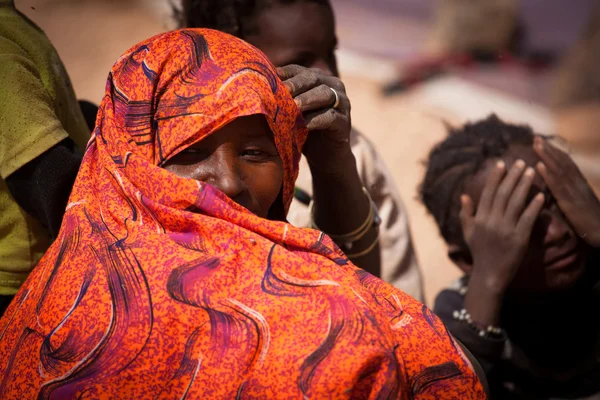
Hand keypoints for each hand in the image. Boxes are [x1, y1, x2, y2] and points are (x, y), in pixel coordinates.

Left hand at [277, 65, 351, 174]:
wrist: (325, 157)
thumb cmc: (304, 130)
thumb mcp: (291, 112)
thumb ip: (281, 98)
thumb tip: (253, 87)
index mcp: (319, 79)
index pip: (300, 70)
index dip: (286, 72)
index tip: (270, 76)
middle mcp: (333, 86)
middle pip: (314, 78)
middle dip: (297, 83)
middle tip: (283, 89)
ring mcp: (342, 103)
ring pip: (325, 94)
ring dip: (308, 99)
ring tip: (294, 106)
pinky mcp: (344, 122)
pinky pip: (331, 117)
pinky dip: (317, 119)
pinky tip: (304, 124)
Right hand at [460, 160, 544, 293]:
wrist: (489, 275)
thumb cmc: (479, 253)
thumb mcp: (468, 232)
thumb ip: (466, 214)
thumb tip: (464, 196)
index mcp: (480, 219)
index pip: (488, 193)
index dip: (495, 177)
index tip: (501, 163)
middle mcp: (492, 222)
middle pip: (503, 194)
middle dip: (512, 176)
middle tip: (520, 162)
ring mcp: (505, 230)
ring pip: (516, 202)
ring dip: (524, 185)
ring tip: (531, 172)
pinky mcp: (519, 239)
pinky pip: (527, 219)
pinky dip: (534, 206)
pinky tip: (540, 195)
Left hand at [534, 136, 599, 246]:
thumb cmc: (587, 218)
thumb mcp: (575, 200)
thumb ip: (565, 191)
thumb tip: (552, 185)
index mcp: (578, 181)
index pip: (565, 162)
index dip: (553, 151)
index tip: (541, 141)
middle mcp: (577, 182)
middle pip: (561, 161)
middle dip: (548, 149)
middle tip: (535, 138)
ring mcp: (574, 190)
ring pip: (559, 169)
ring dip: (546, 156)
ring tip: (536, 145)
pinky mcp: (570, 201)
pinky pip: (558, 185)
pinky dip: (547, 174)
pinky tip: (538, 166)